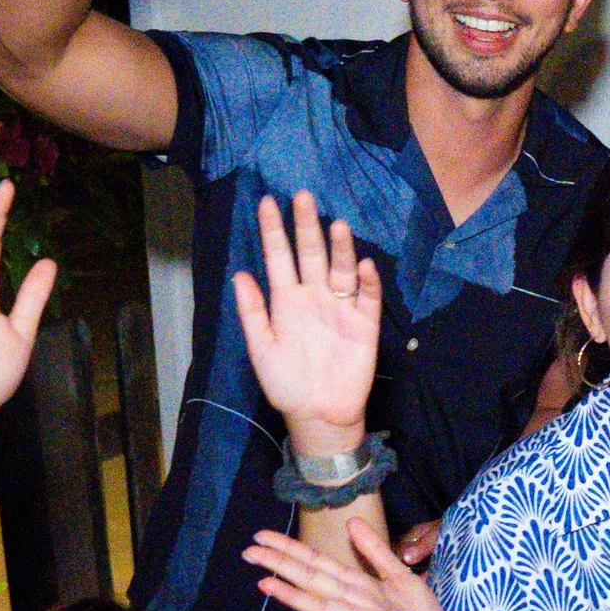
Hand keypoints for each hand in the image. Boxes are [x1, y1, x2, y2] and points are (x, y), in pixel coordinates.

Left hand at [232, 192, 378, 443]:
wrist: (319, 414)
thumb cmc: (286, 384)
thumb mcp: (260, 349)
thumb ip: (252, 312)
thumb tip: (240, 274)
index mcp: (286, 301)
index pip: (279, 257)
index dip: (273, 231)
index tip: (267, 202)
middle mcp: (313, 297)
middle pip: (311, 254)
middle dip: (306, 226)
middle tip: (303, 196)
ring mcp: (341, 308)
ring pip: (340, 269)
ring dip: (339, 247)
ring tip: (336, 225)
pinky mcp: (365, 324)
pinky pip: (368, 297)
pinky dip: (367, 281)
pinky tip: (363, 266)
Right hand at [246, 518, 460, 610]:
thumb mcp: (400, 576)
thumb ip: (375, 551)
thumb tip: (351, 520)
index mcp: (359, 586)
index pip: (319, 564)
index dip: (291, 550)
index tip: (261, 537)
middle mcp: (356, 605)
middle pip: (315, 582)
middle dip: (283, 567)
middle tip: (248, 553)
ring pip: (327, 608)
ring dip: (297, 598)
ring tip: (266, 585)